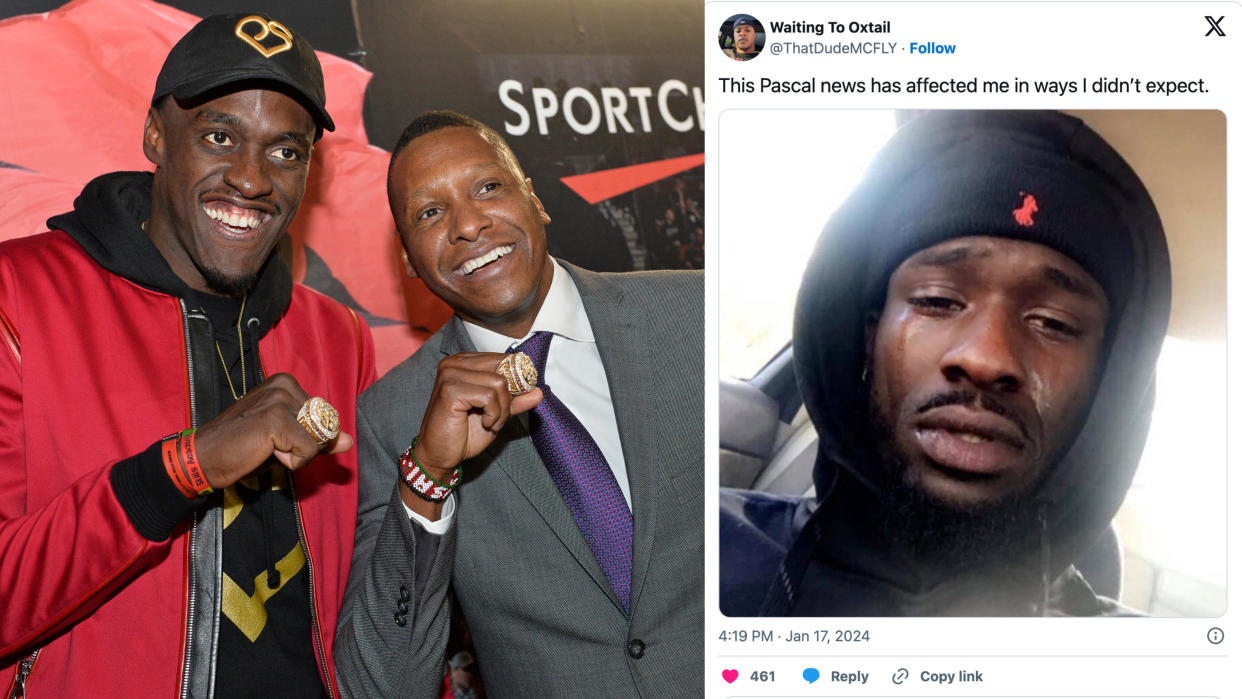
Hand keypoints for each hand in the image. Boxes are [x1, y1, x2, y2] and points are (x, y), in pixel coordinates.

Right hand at [193, 373, 352, 488]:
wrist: (203, 457)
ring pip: (318, 439)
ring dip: (297, 454)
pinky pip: (308, 451)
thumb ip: (318, 438)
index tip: (278, 439)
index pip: (325, 417)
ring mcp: (280, 400)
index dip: (309, 438)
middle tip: (272, 446)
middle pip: (325, 427)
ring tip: (267, 449)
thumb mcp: (286, 440)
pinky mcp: (276, 420)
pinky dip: (292, 462)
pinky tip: (266, 453)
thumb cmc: (243, 448)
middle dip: (305, 447)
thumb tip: (350, 441)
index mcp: (286, 383)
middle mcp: (284, 385)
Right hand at [412, 353, 542, 481]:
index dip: (516, 381)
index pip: (504, 359)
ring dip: (502, 409)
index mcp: (464, 363)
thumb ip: (515, 400)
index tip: (513, 401)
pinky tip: (484, 423)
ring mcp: (450, 374)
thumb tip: (538, 391)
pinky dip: (494, 414)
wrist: (440, 455)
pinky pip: (489, 396)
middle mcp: (454, 363)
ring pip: (499, 383)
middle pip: (503, 369)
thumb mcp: (497, 414)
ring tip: (491, 422)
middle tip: (499, 416)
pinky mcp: (450, 390)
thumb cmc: (464, 433)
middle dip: (509, 396)